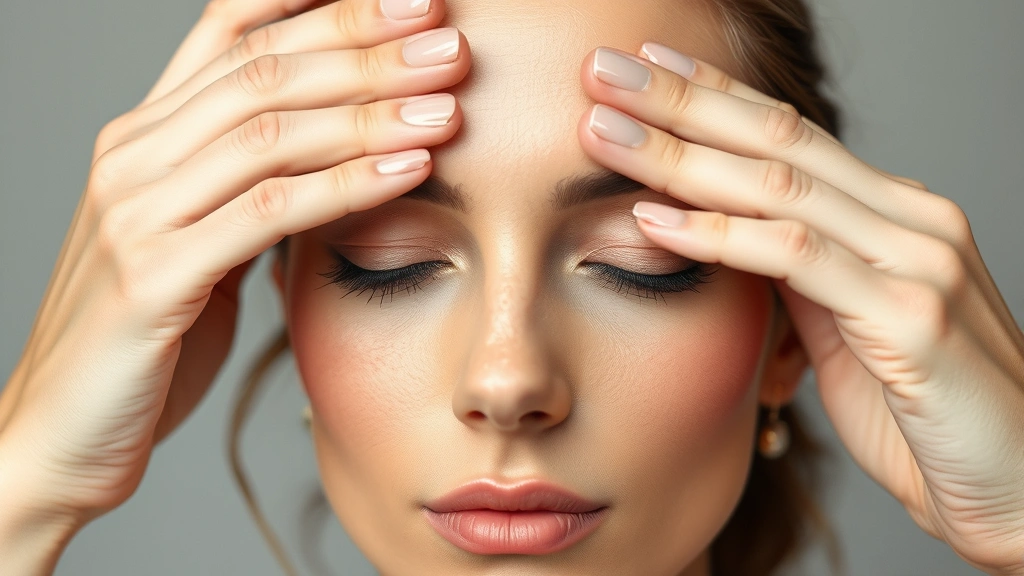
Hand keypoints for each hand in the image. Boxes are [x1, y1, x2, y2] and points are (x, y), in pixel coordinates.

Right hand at [0, 0, 467, 530]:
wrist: (65, 432)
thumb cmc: (149, 339)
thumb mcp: (202, 243)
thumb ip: (253, 190)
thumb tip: (342, 157)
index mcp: (144, 138)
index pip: (233, 33)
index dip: (322, 7)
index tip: (410, 2)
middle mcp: (132, 157)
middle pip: (263, 72)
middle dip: (365, 49)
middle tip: (448, 40)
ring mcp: (135, 213)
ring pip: (270, 133)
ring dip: (370, 112)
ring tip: (448, 101)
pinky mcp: (151, 276)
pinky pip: (267, 213)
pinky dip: (347, 185)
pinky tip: (412, 168)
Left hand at [576, 44, 1023, 573]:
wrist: (1011, 491)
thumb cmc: (922, 416)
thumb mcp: (847, 330)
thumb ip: (801, 275)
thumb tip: (730, 235)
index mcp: (894, 216)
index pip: (790, 135)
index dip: (713, 96)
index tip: (645, 66)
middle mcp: (911, 220)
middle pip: (777, 138)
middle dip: (681, 100)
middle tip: (604, 68)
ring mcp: (916, 261)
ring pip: (778, 185)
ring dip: (679, 155)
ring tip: (603, 130)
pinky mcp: (910, 317)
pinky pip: (794, 258)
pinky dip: (717, 235)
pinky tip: (653, 218)